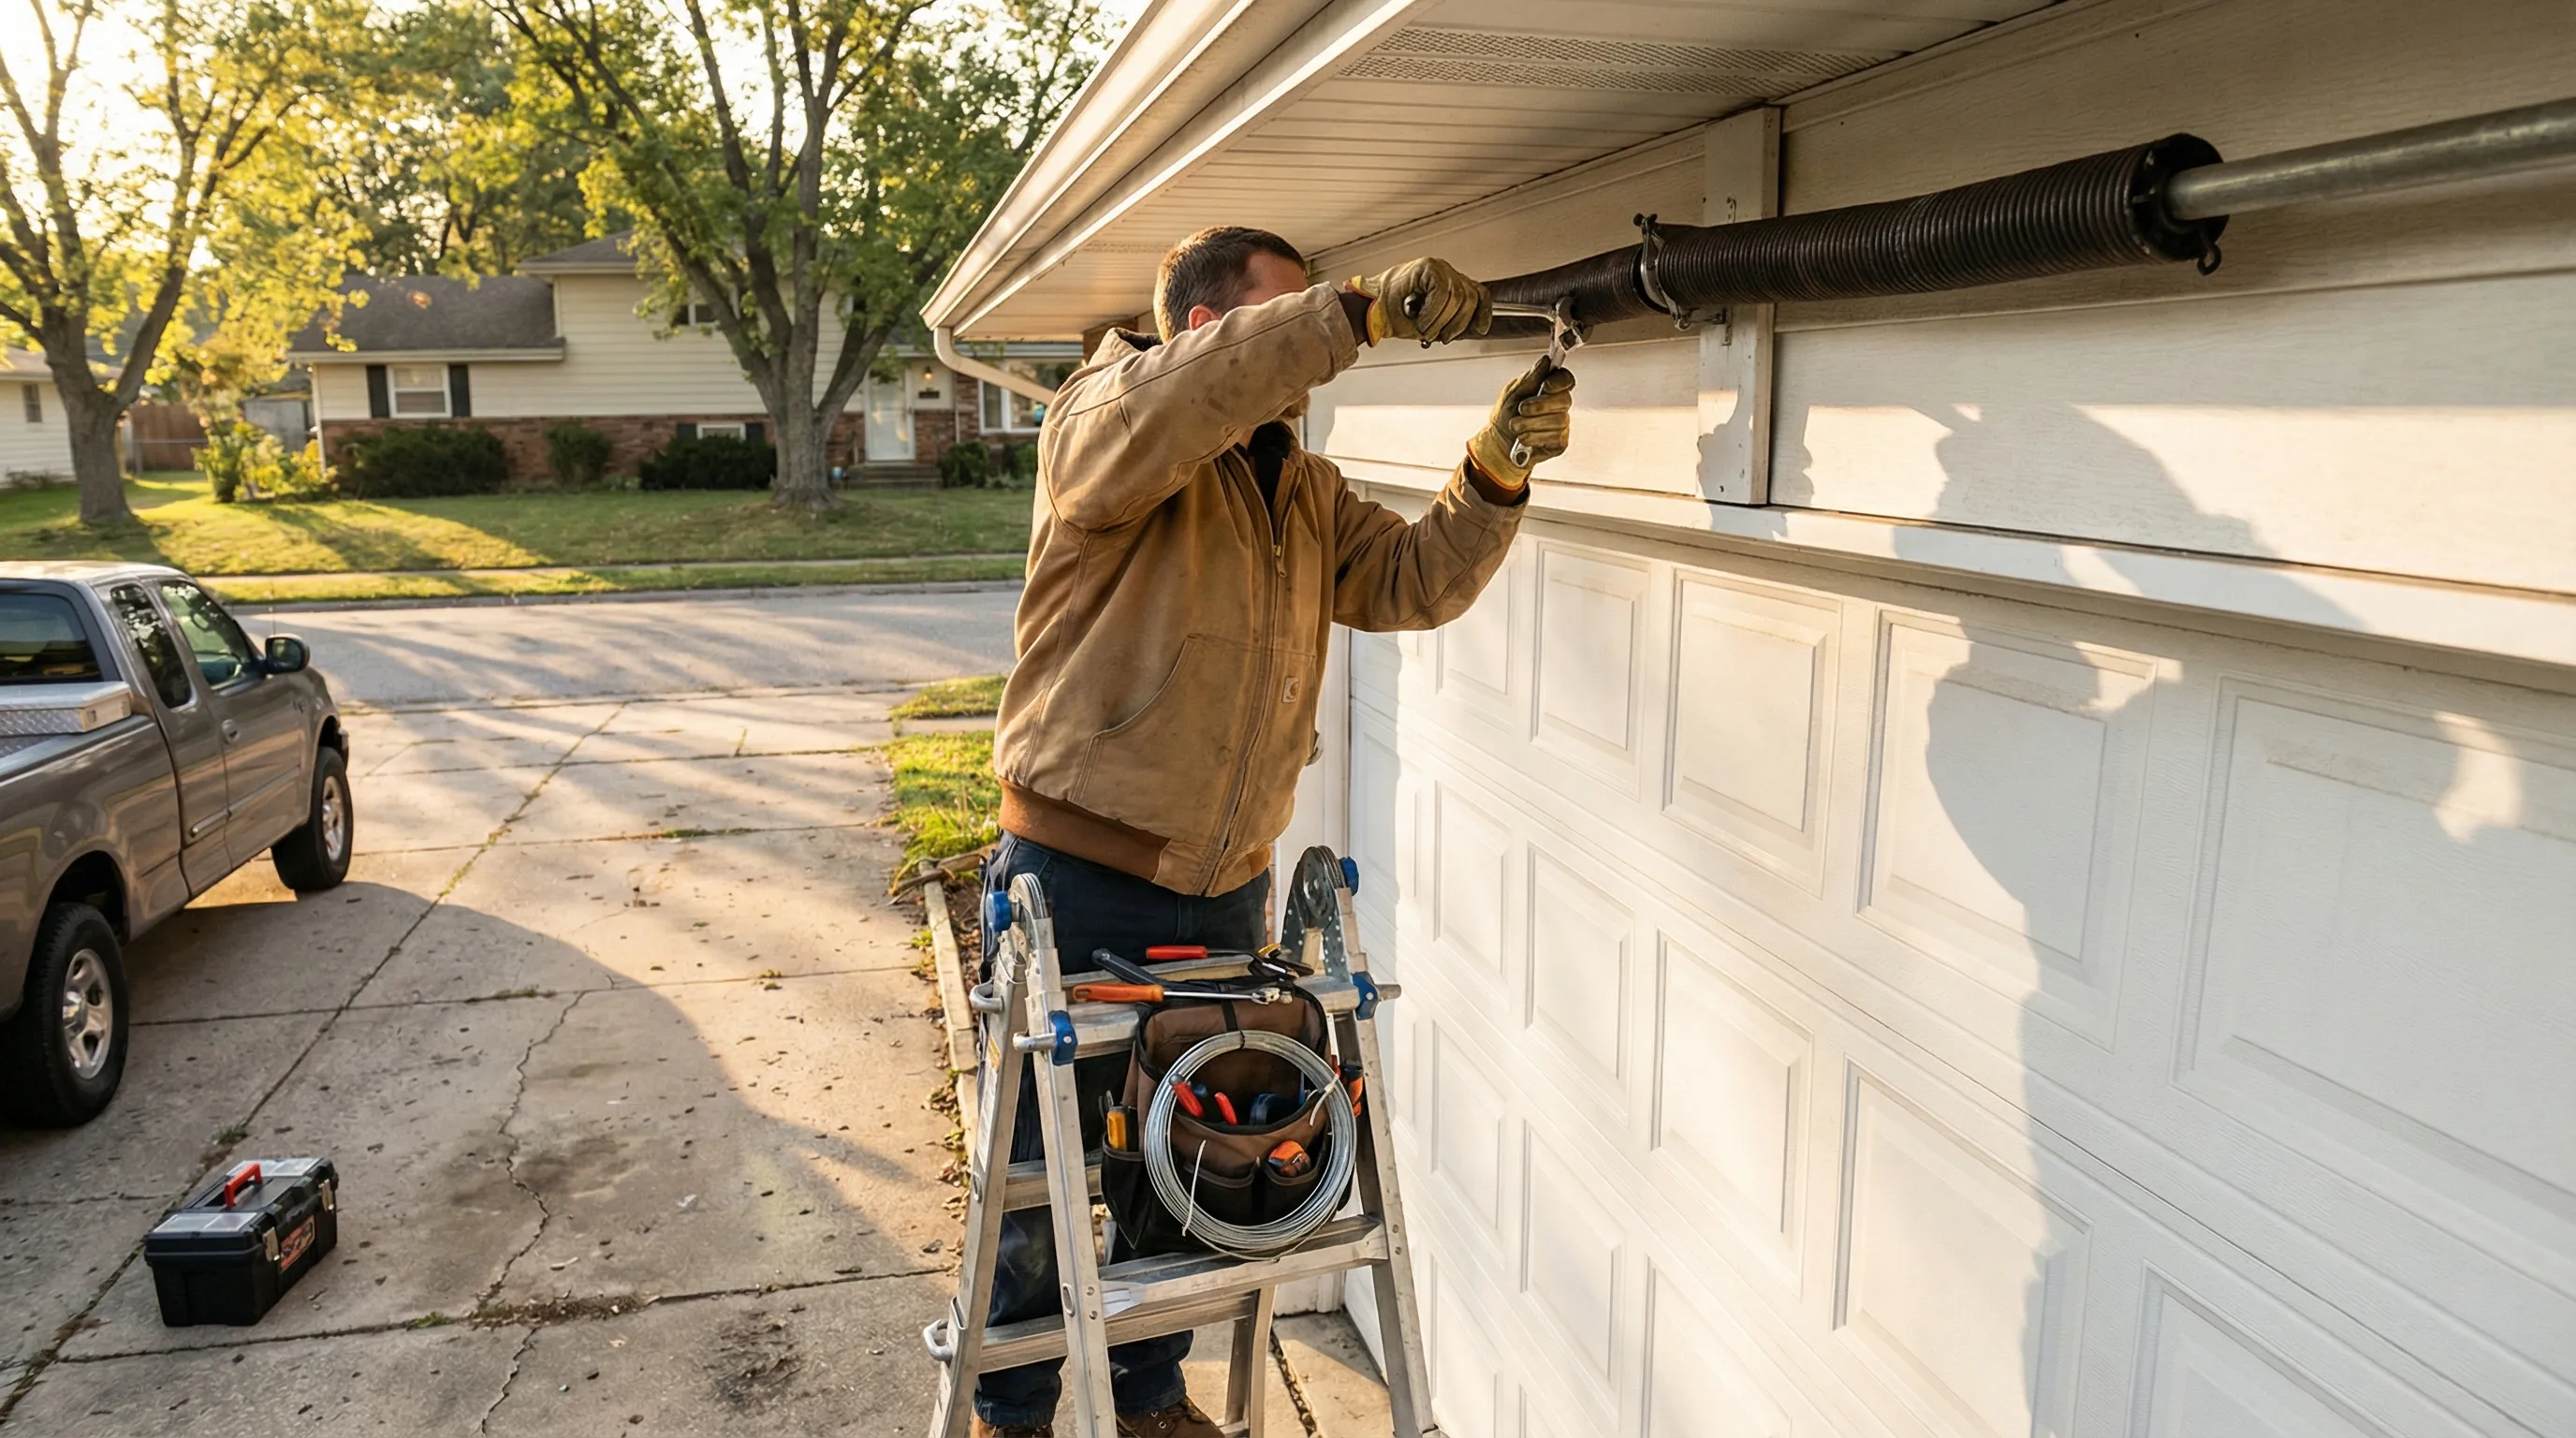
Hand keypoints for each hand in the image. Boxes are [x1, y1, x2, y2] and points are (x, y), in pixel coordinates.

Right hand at [1349, 257, 1490, 344]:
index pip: (1477, 293)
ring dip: (1440, 320)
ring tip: (1424, 328)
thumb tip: (1466, 328)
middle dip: (1457, 324)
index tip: (1481, 329)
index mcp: (1448, 282)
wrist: (1370, 308)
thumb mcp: (1428, 321)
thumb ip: (1448, 319)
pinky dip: (1433, 313)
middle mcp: (1446, 271)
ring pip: (1457, 297)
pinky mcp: (1427, 266)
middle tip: (1440, 335)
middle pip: (1469, 298)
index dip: (1483, 312)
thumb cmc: (1394, 314)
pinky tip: (1421, 320)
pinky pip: (1442, 293)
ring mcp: (1437, 267)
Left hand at [1466, 358, 1575, 486]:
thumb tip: (1546, 361)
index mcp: (1549, 388)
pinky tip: (1523, 438)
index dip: (1559, 382)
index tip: (1545, 385)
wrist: (1498, 440)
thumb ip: (1531, 378)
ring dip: (1531, 423)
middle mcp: (1559, 405)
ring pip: (1558, 420)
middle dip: (1539, 405)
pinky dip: (1534, 437)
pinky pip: (1554, 437)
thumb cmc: (1506, 414)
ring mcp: (1562, 424)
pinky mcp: (1560, 442)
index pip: (1566, 379)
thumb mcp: (1513, 392)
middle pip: (1564, 400)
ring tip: (1515, 426)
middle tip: (1521, 409)